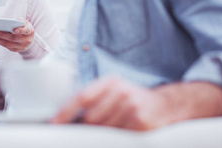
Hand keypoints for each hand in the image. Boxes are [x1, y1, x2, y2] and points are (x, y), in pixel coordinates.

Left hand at [0, 20, 34, 51]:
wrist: (29, 39)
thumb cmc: (25, 28)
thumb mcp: (25, 22)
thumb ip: (19, 21)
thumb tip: (9, 21)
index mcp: (30, 31)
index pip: (26, 31)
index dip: (20, 30)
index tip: (14, 30)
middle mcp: (26, 40)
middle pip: (13, 38)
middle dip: (2, 35)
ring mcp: (20, 46)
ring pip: (7, 44)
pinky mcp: (15, 50)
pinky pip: (5, 46)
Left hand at [51, 77, 167, 130]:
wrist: (166, 104)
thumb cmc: (133, 100)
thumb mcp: (114, 91)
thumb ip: (94, 100)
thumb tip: (67, 118)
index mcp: (110, 82)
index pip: (82, 96)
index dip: (66, 111)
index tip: (54, 123)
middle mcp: (121, 91)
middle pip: (91, 118)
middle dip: (86, 129)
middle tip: (85, 134)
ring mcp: (132, 106)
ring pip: (104, 130)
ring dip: (103, 136)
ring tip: (111, 131)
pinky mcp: (141, 122)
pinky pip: (119, 137)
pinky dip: (116, 140)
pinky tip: (121, 135)